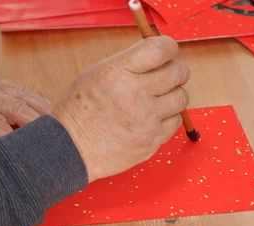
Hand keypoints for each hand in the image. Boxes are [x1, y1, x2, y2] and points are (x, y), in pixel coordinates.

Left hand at [0, 47, 49, 157]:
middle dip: (38, 128)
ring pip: (24, 98)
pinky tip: (50, 111)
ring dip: (43, 113)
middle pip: (18, 109)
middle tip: (57, 146)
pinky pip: (20, 90)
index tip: (28, 159)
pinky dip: (36, 100)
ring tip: (64, 130)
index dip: (13, 141)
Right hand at [52, 36, 189, 182]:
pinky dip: (168, 118)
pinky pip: (176, 122)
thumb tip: (160, 57)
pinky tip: (152, 118)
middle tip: (165, 77)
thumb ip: (129, 64)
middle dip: (175, 71)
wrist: (71, 149)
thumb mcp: (96, 74)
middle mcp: (135, 95)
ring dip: (173, 95)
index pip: (160, 50)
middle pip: (178, 73)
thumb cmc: (80, 111)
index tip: (168, 51)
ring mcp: (146, 120)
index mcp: (118, 73)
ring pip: (182, 97)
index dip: (169, 48)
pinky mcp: (152, 140)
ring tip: (157, 99)